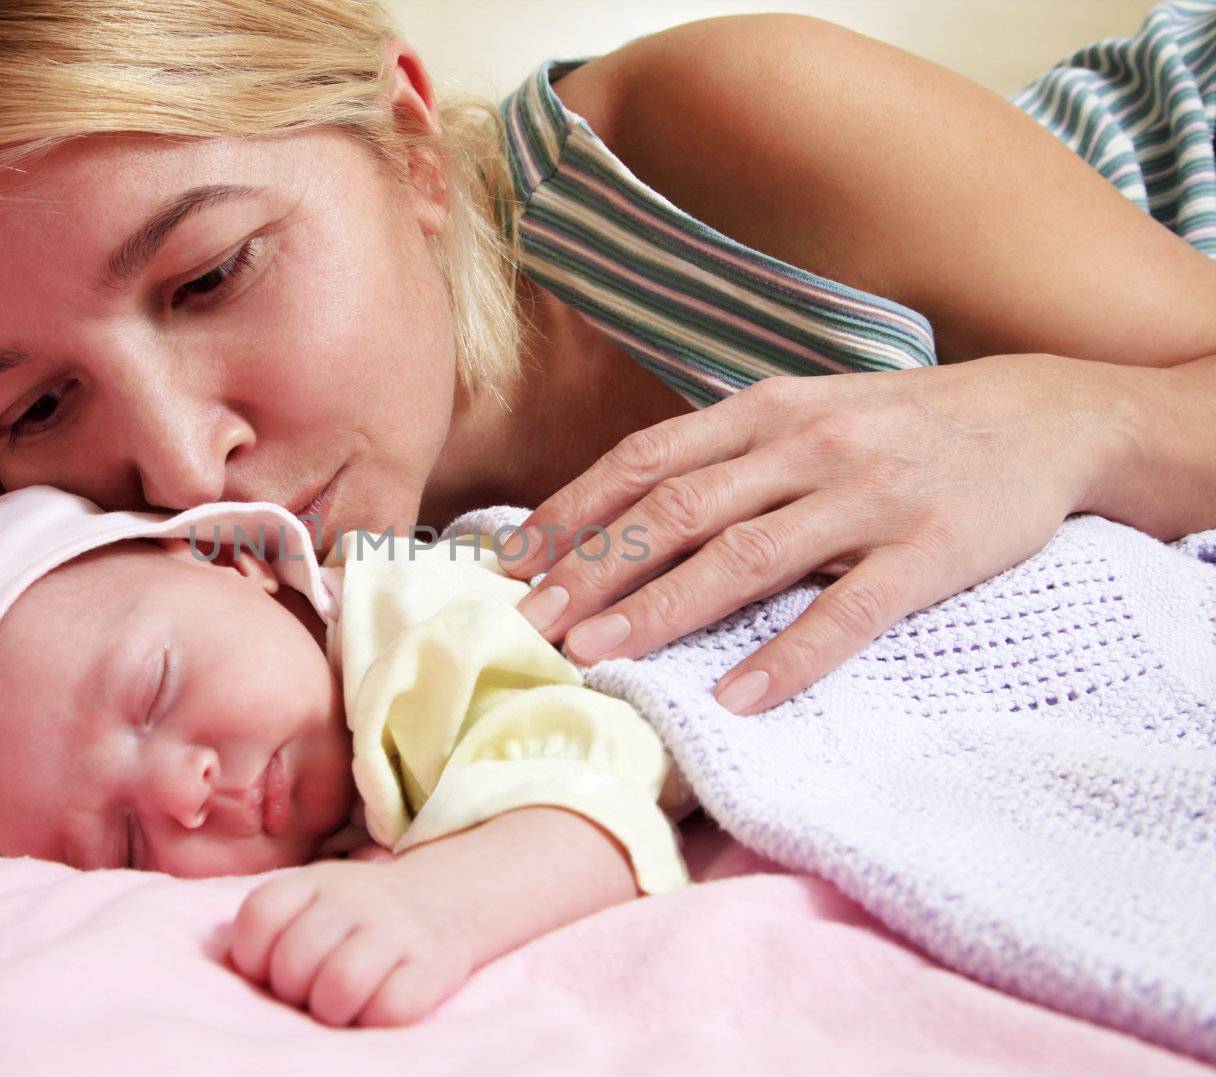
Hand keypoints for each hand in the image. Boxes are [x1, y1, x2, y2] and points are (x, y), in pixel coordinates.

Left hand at [229, 859, 474, 1026]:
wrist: (441, 902)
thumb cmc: (357, 918)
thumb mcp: (313, 901)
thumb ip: (273, 928)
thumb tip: (239, 970)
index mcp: (315, 881)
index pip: (259, 914)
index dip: (252, 955)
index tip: (269, 969)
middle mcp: (354, 898)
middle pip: (294, 960)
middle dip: (292, 990)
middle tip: (310, 991)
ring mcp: (395, 930)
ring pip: (339, 985)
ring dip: (331, 1010)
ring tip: (339, 1006)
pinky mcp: (431, 966)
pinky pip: (390, 1008)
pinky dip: (374, 1018)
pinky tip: (375, 1005)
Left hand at [505, 354, 1127, 712]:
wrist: (1045, 416)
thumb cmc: (900, 425)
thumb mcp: (807, 412)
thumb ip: (727, 455)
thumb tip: (622, 511)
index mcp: (766, 411)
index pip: (645, 459)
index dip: (572, 511)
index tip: (510, 564)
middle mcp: (806, 445)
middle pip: (676, 508)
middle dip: (592, 568)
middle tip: (528, 625)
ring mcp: (868, 497)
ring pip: (746, 555)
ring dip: (662, 608)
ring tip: (597, 656)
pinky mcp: (930, 551)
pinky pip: (850, 611)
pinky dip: (789, 655)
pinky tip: (737, 698)